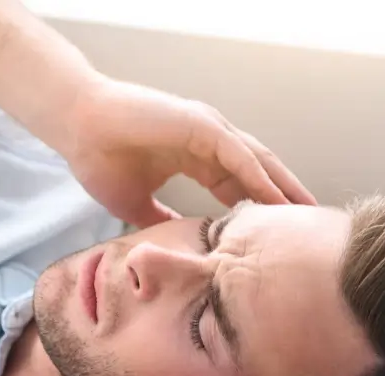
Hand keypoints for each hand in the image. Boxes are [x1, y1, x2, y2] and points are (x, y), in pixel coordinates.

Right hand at [63, 77, 317, 227]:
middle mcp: (207, 141)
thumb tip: (175, 244)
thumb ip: (160, 220)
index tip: (277, 235)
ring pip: (256, 161)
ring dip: (282, 187)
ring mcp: (206, 130)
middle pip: (257, 172)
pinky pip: (238, 155)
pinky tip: (275, 199)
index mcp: (195, 157)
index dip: (260, 208)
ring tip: (305, 212)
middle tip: (307, 227)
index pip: (239, 185)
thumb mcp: (136, 203)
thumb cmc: (100, 159)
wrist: (78, 128)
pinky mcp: (200, 124)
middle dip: (282, 198)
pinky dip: (258, 177)